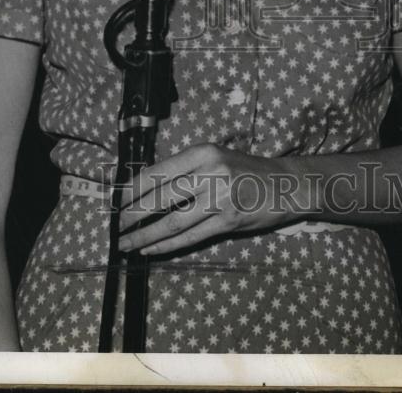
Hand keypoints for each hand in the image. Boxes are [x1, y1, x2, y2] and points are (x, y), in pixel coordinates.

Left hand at [117, 143, 303, 255]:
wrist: (285, 184)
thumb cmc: (244, 170)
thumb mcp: (215, 157)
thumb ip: (186, 169)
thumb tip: (147, 187)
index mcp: (203, 152)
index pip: (158, 171)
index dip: (133, 188)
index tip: (116, 199)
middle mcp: (210, 172)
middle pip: (161, 197)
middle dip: (133, 214)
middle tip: (116, 225)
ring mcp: (220, 198)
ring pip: (173, 221)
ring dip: (145, 235)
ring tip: (126, 243)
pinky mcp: (228, 221)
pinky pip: (190, 236)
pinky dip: (167, 244)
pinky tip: (151, 249)